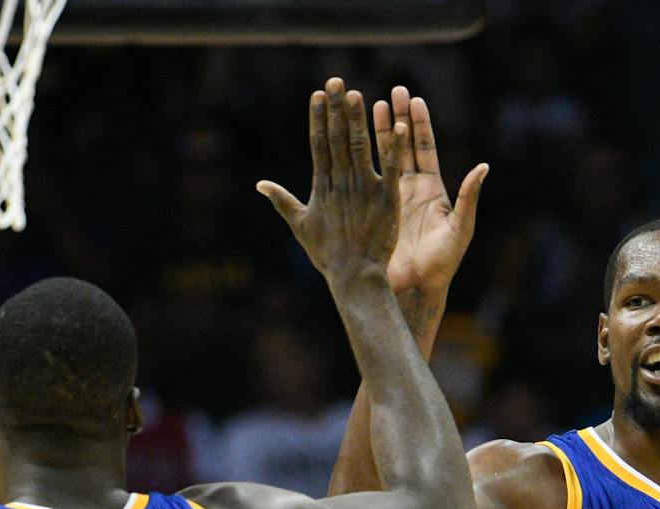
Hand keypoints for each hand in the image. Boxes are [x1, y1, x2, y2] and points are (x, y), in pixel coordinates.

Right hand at [258, 78, 406, 286]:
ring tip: (356, 94)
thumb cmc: (328, 255)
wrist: (354, 276)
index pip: (319, 145)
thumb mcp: (301, 226)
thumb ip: (283, 201)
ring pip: (360, 147)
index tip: (317, 95)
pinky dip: (395, 149)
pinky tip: (399, 127)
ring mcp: (364, 190)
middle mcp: (341, 183)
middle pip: (338, 139)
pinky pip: (392, 169)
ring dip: (358, 120)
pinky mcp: (386, 199)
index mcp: (322, 187)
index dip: (319, 119)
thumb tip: (260, 185)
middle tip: (335, 80)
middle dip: (336, 109)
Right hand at [377, 86, 488, 293]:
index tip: (414, 99)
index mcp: (432, 190)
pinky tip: (349, 141)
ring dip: (378, 133)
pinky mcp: (378, 210)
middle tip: (391, 91)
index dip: (420, 124)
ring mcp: (393, 199)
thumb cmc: (442, 263)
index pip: (425, 149)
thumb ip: (469, 198)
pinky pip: (368, 180)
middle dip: (399, 118)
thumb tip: (483, 167)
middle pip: (405, 146)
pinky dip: (360, 160)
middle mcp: (413, 190)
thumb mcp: (460, 229)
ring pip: (384, 159)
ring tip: (368, 106)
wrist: (416, 288)